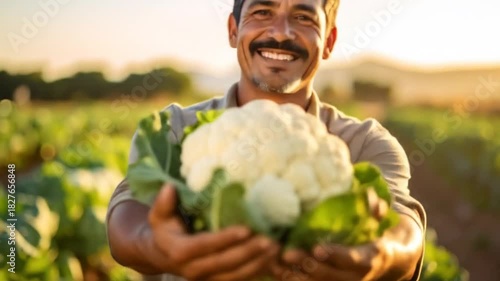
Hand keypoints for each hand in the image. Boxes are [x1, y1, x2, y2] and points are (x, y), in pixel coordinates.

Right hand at [143, 185, 279, 280]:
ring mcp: (206, 278)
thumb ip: (164, 203)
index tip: (246, 229)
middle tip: (270, 240)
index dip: (225, 239)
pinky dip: (257, 271)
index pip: (204, 246)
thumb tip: (169, 188)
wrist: (161, 255)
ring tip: (276, 249)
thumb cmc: (165, 229)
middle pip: (224, 263)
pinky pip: (239, 279)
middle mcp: (193, 269)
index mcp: (179, 251)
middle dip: (249, 252)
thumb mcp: (159, 215)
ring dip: (257, 263)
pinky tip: (273, 259)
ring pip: (235, 275)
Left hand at [271, 199, 422, 280]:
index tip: (317, 249)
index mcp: (368, 259)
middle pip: (328, 275)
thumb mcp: (380, 222)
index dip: (334, 255)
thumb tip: (375, 204)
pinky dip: (289, 277)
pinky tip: (272, 267)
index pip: (351, 260)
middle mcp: (353, 277)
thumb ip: (376, 209)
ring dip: (293, 274)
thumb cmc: (374, 235)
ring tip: (273, 261)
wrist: (383, 263)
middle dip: (306, 265)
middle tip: (287, 253)